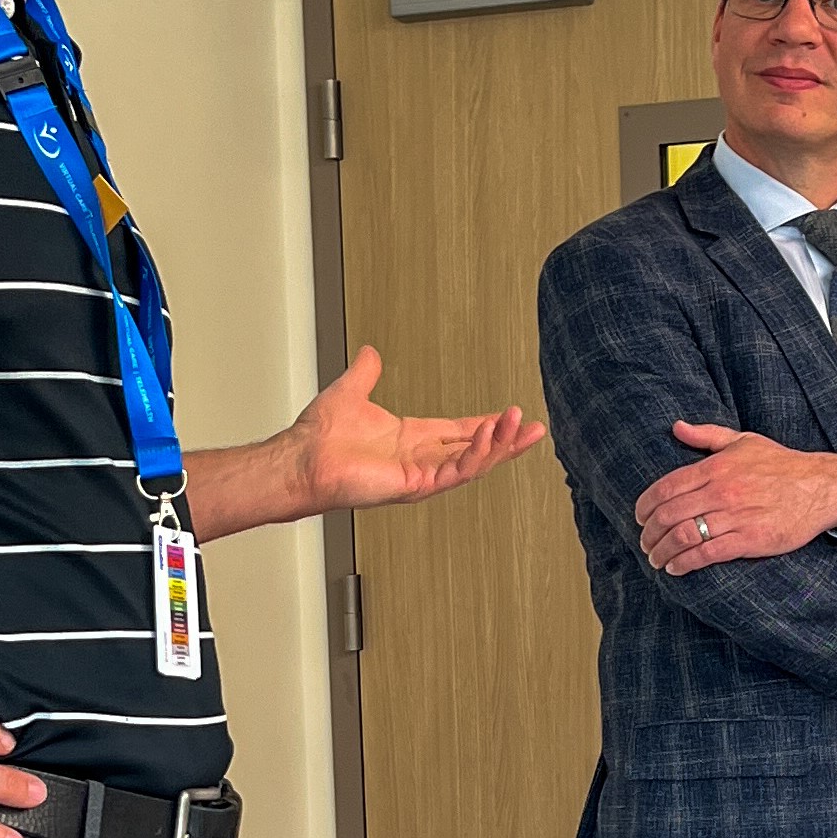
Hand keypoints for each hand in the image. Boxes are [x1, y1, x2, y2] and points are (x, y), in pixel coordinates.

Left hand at [287, 345, 543, 510]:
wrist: (301, 458)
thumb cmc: (318, 437)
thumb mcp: (350, 391)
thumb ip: (366, 372)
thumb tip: (370, 352)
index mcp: (410, 438)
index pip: (459, 431)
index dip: (487, 424)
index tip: (511, 415)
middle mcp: (419, 458)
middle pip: (476, 449)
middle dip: (507, 438)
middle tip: (535, 427)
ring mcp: (419, 474)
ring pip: (473, 463)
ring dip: (500, 445)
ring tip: (522, 426)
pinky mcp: (414, 484)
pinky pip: (455, 472)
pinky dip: (476, 454)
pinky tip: (492, 436)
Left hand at [635, 421, 836, 572]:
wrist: (821, 487)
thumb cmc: (781, 464)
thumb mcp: (743, 441)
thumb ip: (706, 435)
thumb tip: (676, 427)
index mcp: (715, 468)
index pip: (667, 487)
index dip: (646, 505)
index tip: (639, 517)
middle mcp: (721, 492)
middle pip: (670, 515)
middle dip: (650, 532)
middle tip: (645, 542)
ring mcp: (735, 517)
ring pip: (684, 536)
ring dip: (663, 551)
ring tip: (656, 559)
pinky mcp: (749, 540)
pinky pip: (708, 554)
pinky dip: (685, 563)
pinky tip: (676, 568)